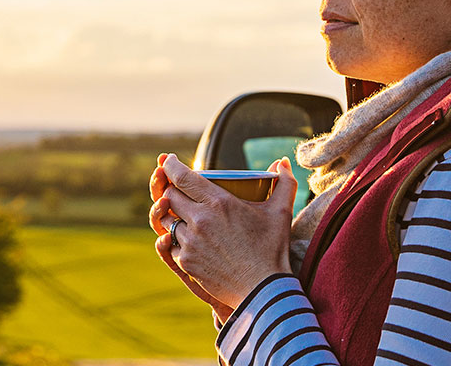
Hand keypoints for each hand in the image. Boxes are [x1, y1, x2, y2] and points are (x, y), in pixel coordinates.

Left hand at [150, 154, 295, 310]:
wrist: (263, 290)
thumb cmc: (272, 250)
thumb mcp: (280, 213)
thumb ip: (283, 183)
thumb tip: (281, 162)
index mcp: (218, 203)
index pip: (181, 177)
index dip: (170, 166)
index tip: (167, 160)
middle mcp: (199, 220)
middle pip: (169, 196)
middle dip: (171, 191)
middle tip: (178, 190)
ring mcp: (190, 242)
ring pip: (168, 221)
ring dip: (173, 216)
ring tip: (184, 216)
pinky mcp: (186, 262)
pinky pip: (170, 245)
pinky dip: (176, 240)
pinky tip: (188, 239)